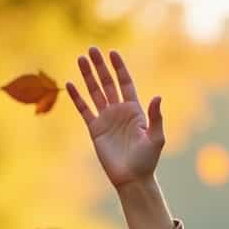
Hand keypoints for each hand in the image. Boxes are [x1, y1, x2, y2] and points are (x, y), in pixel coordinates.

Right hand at [67, 47, 163, 188]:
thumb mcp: (156, 138)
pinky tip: (70, 84)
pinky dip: (78, 97)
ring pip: (95, 92)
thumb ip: (156, 117)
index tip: (112, 53)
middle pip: (108, 83)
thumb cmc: (147, 160)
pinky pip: (84, 110)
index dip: (119, 68)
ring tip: (80, 59)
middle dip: (100, 66)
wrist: (132, 178)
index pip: (125, 83)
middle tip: (92, 49)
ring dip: (88, 76)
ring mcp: (106, 119)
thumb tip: (157, 97)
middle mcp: (119, 111)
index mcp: (135, 110)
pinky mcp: (95, 129)